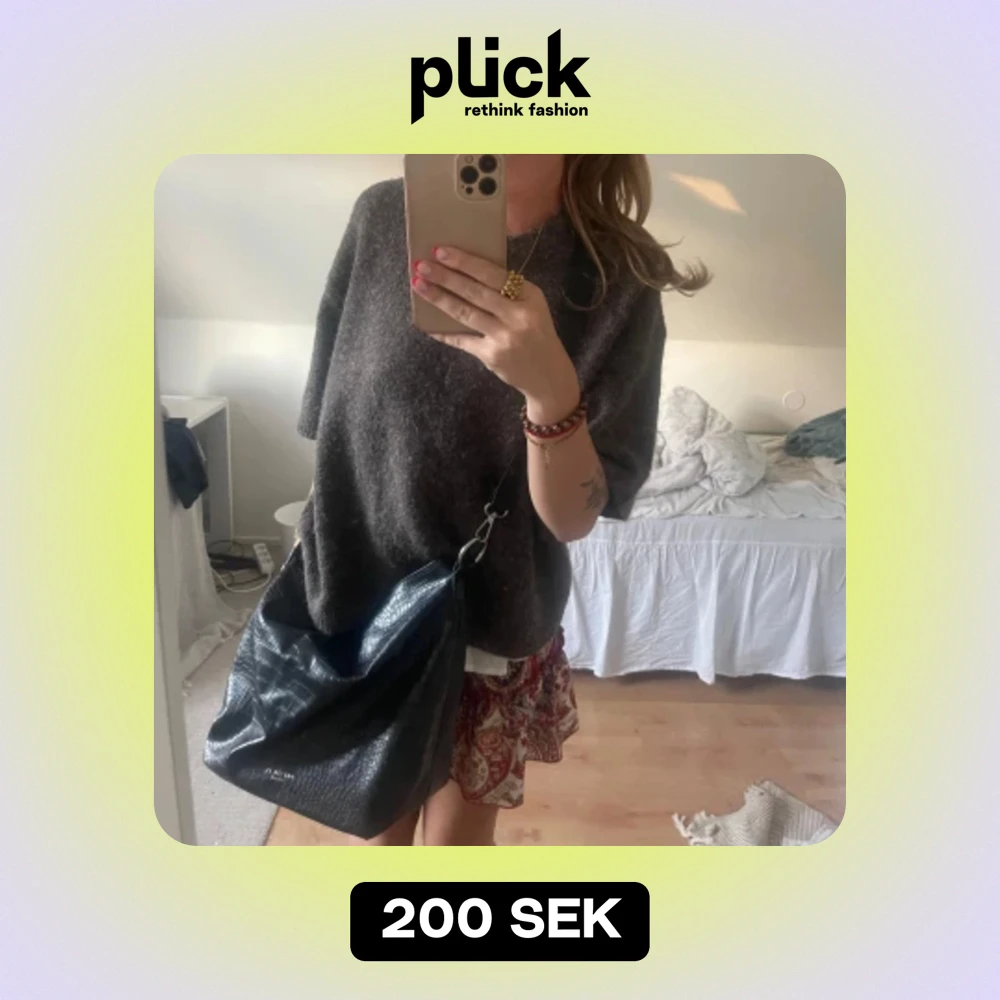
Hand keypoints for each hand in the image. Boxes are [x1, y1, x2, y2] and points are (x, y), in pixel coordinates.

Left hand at [411, 246, 580, 423]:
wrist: (549, 375)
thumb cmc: (536, 334)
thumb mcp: (532, 307)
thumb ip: (508, 292)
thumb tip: (466, 272)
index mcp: (530, 295)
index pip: (492, 274)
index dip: (464, 262)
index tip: (440, 251)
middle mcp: (518, 315)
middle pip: (475, 291)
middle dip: (445, 277)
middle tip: (421, 266)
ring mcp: (505, 337)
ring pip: (466, 313)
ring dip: (439, 298)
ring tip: (419, 286)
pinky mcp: (492, 356)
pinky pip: (462, 340)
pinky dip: (443, 332)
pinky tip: (427, 324)